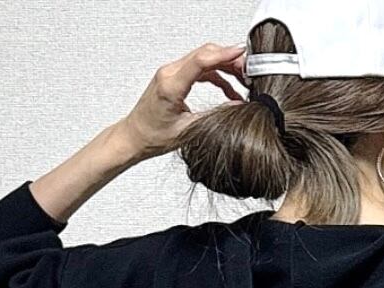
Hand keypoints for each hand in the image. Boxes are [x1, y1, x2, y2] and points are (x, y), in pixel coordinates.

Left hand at [117, 42, 246, 160]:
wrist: (135, 137)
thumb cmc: (153, 136)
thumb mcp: (189, 130)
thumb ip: (214, 115)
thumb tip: (236, 106)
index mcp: (171, 86)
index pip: (201, 60)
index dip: (224, 55)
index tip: (241, 54)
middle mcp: (169, 74)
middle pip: (204, 54)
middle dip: (229, 59)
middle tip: (248, 71)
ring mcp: (170, 73)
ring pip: (203, 59)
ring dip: (224, 66)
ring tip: (242, 80)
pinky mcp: (173, 77)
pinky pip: (199, 69)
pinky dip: (216, 75)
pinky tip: (228, 90)